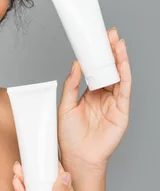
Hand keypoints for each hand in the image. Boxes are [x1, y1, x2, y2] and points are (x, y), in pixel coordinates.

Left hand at [58, 27, 131, 173]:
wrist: (77, 157)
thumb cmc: (69, 136)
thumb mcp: (65, 105)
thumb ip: (71, 85)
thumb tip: (76, 64)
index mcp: (90, 94)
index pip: (97, 70)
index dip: (98, 55)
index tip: (97, 39)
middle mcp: (104, 96)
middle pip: (110, 70)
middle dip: (111, 52)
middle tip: (110, 33)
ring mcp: (114, 103)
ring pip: (119, 76)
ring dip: (120, 59)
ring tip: (117, 42)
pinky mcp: (122, 111)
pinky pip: (124, 89)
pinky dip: (124, 74)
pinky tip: (122, 62)